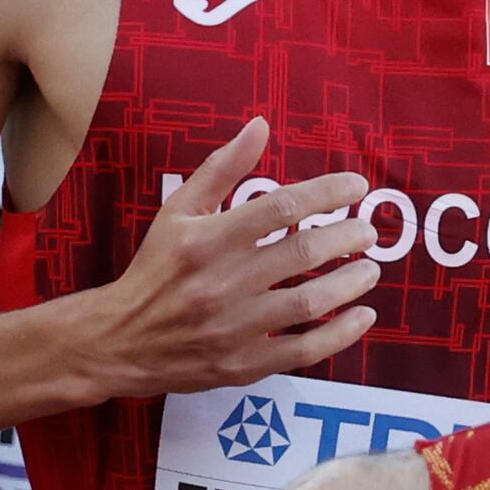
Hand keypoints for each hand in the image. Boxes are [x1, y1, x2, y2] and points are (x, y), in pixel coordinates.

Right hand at [88, 119, 376, 398]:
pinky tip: (361, 317)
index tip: (356, 187)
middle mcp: (223, 282)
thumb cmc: (154, 270)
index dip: (327, 193)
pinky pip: (302, 350)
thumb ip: (221, 169)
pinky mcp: (243, 363)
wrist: (119, 341)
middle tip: (368, 232)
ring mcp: (235, 327)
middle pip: (302, 253)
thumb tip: (260, 126)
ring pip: (309, 302)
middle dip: (347, 237)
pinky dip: (339, 335)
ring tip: (369, 269)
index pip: (281, 208)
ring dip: (350, 283)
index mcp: (208, 240)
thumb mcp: (177, 212)